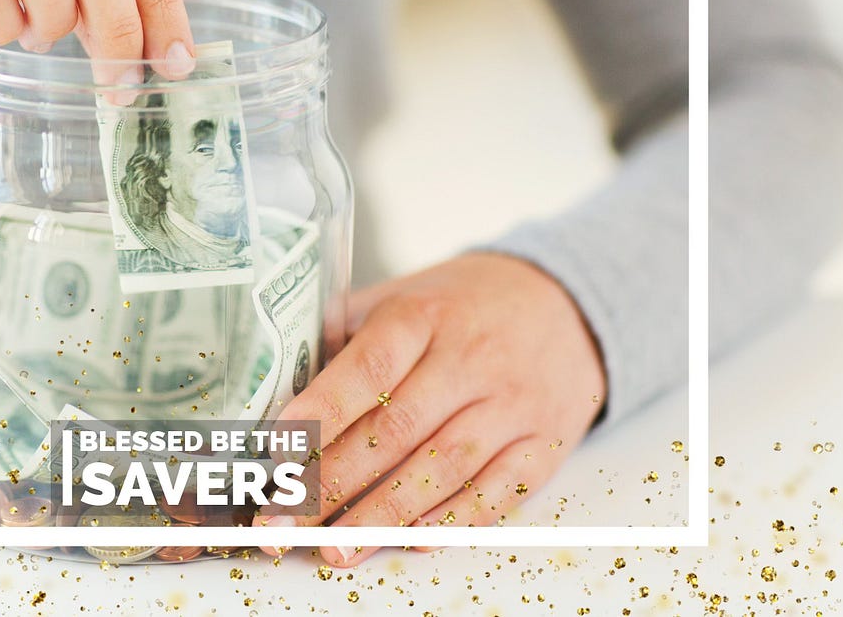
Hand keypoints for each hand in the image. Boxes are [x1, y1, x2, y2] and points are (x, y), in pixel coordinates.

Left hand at [256, 252, 606, 565]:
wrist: (565, 304)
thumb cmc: (463, 306)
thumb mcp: (402, 295)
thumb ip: (343, 332)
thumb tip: (277, 381)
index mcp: (422, 316)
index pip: (366, 368)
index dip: (320, 413)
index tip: (279, 451)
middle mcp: (470, 359)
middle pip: (396, 430)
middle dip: (334, 483)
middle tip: (287, 519)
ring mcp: (512, 404)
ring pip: (441, 469)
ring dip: (383, 515)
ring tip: (336, 547)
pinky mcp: (545, 442)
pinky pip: (497, 491)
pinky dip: (450, 521)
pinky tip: (408, 539)